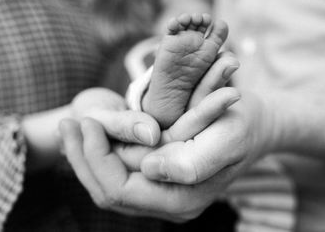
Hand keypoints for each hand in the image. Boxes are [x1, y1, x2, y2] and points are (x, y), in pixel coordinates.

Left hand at [59, 91, 274, 221]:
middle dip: (83, 157)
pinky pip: (122, 175)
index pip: (120, 189)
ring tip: (72, 127)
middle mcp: (170, 204)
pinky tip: (92, 135)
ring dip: (88, 156)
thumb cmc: (243, 124)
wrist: (256, 125)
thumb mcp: (228, 135)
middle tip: (68, 122)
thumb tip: (150, 170)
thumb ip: (193, 161)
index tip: (87, 121)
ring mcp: (165, 194)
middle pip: (108, 191)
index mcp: (183, 197)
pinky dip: (102, 155)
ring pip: (110, 185)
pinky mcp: (162, 180)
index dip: (97, 157)